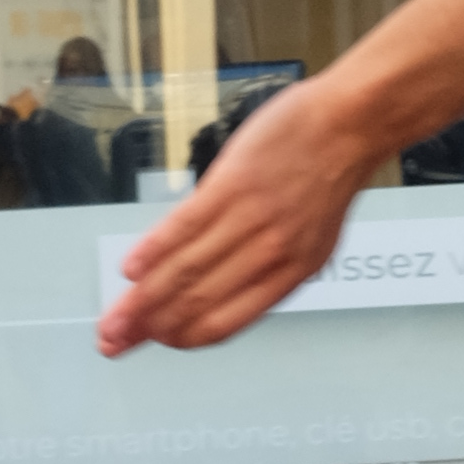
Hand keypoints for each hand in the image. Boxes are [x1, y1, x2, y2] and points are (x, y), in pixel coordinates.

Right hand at [101, 81, 370, 353]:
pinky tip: (130, 269)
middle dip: (147, 328)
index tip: (155, 341)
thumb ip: (267, 264)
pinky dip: (152, 251)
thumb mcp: (311, 236)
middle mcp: (270, 254)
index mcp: (292, 274)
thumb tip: (223, 284)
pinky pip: (183, 226)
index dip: (183, 337)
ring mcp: (249, 219)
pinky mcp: (232, 184)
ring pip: (184, 271)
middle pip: (195, 302)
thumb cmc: (329, 173)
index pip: (227, 321)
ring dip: (141, 299)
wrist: (349, 122)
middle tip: (114, 341)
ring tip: (114, 318)